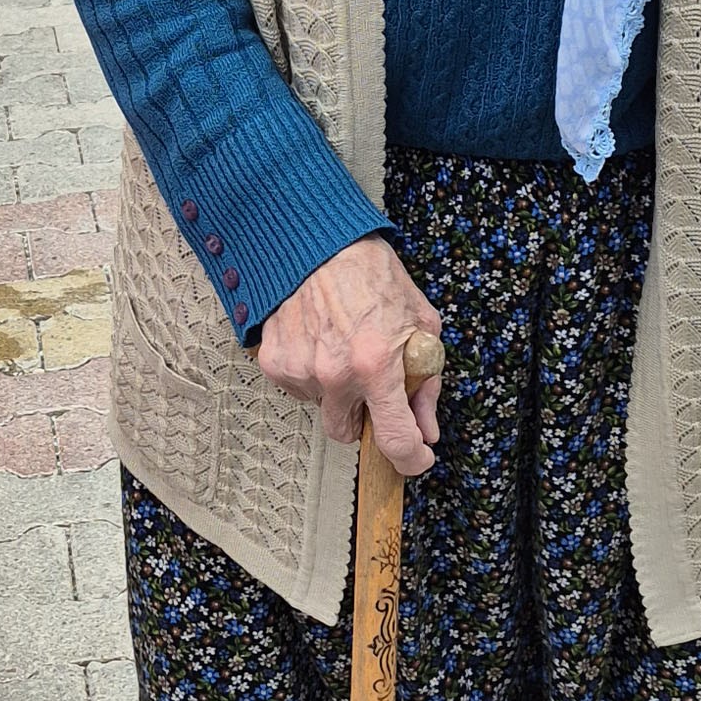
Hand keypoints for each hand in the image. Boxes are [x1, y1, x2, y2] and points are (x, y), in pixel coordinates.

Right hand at [256, 237, 442, 477]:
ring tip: (343, 348)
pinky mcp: (275, 362)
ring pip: (323, 408)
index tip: (416, 457)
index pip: (393, 439)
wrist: (319, 242)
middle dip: (364, 419)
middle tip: (372, 387)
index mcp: (376, 365)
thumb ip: (425, 383)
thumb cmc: (373, 276)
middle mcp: (335, 374)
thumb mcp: (420, 324)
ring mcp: (301, 370)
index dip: (410, 458)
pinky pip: (298, 388)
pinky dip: (311, 375)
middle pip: (348, 434)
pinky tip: (320, 341)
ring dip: (336, 390)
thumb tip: (425, 427)